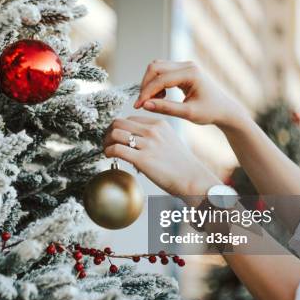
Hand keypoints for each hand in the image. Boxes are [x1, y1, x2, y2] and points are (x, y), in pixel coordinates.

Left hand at [103, 116, 220, 195]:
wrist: (192, 179)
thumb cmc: (181, 165)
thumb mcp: (169, 141)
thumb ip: (153, 137)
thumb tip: (133, 142)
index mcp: (159, 124)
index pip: (130, 119)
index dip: (119, 128)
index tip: (115, 137)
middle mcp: (153, 131)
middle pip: (119, 123)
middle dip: (109, 132)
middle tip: (107, 142)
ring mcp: (148, 144)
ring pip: (115, 134)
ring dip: (106, 142)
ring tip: (107, 150)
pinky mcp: (142, 159)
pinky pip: (117, 149)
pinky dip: (108, 152)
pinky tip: (109, 156)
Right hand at [133, 60, 248, 130]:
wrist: (224, 110)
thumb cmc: (210, 112)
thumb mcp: (188, 113)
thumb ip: (166, 108)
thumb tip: (145, 105)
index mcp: (191, 73)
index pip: (160, 79)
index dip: (146, 93)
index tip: (138, 106)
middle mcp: (187, 65)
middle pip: (155, 67)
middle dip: (145, 85)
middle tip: (143, 103)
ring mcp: (184, 66)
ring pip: (156, 68)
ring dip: (150, 84)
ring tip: (154, 101)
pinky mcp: (182, 70)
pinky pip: (162, 71)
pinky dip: (156, 84)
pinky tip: (161, 97)